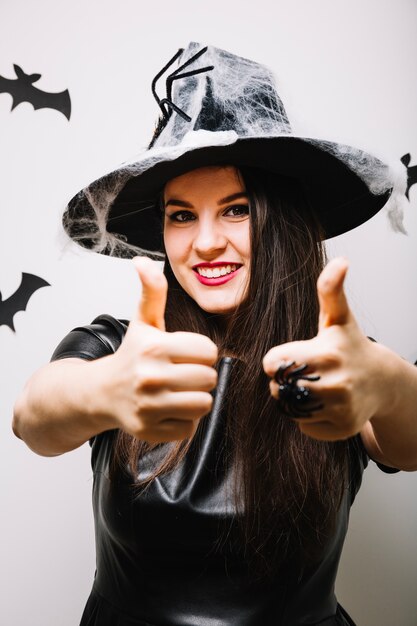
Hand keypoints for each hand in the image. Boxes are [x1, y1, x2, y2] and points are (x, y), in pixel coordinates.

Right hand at [103, 257, 217, 442]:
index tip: (186, 354)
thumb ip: (153, 290)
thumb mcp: (144, 321)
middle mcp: (150, 377)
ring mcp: (149, 406)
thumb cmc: (131, 355)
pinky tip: (168, 409)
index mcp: (154, 347)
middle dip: (200, 376)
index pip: (209, 351)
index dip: (201, 352)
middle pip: (209, 379)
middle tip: (183, 374)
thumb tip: (143, 261)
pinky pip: (190, 428)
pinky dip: (184, 420)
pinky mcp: (150, 430)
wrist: (101, 392)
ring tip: (179, 391)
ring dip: (196, 398)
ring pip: (204, 404)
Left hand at [263, 258, 383, 440]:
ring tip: (313, 386)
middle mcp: (334, 384)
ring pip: (290, 409)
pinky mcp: (341, 428)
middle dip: (284, 380)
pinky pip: (304, 426)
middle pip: (278, 388)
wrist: (382, 381)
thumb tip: (341, 261)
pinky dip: (308, 418)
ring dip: (294, 399)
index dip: (278, 358)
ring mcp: (339, 409)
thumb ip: (330, 290)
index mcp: (326, 354)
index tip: (294, 354)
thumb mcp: (339, 318)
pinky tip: (324, 404)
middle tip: (304, 371)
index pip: (272, 363)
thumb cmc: (351, 346)